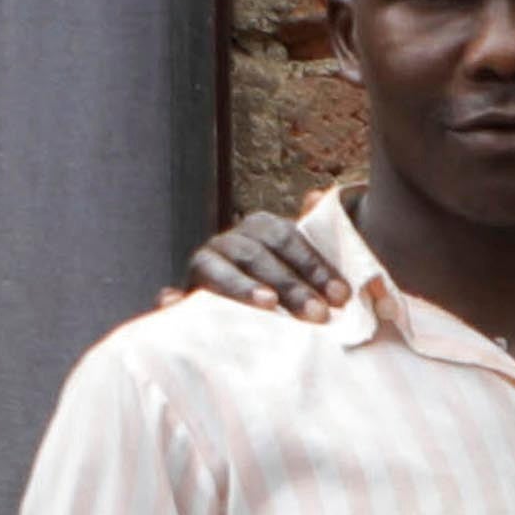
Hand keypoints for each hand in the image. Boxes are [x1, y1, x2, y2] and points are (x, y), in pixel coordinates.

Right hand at [187, 213, 349, 318]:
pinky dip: (174, 299)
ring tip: (269, 304)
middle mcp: (229, 241)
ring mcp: (203, 266)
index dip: (315, 266)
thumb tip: (315, 195)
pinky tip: (174, 304)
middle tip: (318, 315)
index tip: (341, 296)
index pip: (287, 239)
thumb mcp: (306, 265)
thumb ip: (318, 236)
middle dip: (290, 285)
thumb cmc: (287, 290)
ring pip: (218, 271)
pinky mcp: (183, 296)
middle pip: (256, 256)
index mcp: (259, 229)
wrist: (251, 318)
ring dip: (242, 288)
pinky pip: (175, 296)